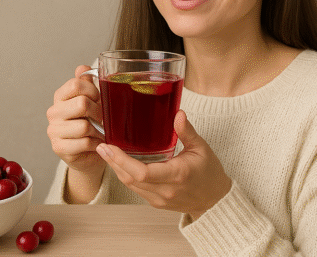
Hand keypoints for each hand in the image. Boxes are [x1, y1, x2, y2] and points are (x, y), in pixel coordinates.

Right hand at [46, 65, 105, 174]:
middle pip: (82, 104)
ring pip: (84, 126)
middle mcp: (54, 112)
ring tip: (100, 132)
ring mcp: (54, 130)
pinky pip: (84, 143)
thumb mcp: (91, 101)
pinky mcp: (59, 148)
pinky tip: (96, 144)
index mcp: (60, 96)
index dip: (93, 90)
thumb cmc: (90, 124)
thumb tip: (83, 68)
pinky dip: (96, 144)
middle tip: (102, 118)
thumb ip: (87, 84)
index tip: (98, 99)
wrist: (87, 153)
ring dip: (98, 131)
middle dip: (98, 112)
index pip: (76, 84)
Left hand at [96, 110, 231, 219]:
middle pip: (130, 179)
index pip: (141, 172)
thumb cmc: (210, 173)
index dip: (121, 160)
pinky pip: (136, 189)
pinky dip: (125, 175)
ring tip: (105, 152)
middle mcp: (166, 190)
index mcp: (177, 175)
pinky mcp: (156, 202)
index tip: (109, 147)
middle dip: (112, 162)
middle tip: (100, 145)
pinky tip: (119, 163)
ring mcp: (160, 199)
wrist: (216, 200)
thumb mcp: (202, 148)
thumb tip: (177, 113)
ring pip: (130, 185)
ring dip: (116, 169)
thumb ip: (187, 131)